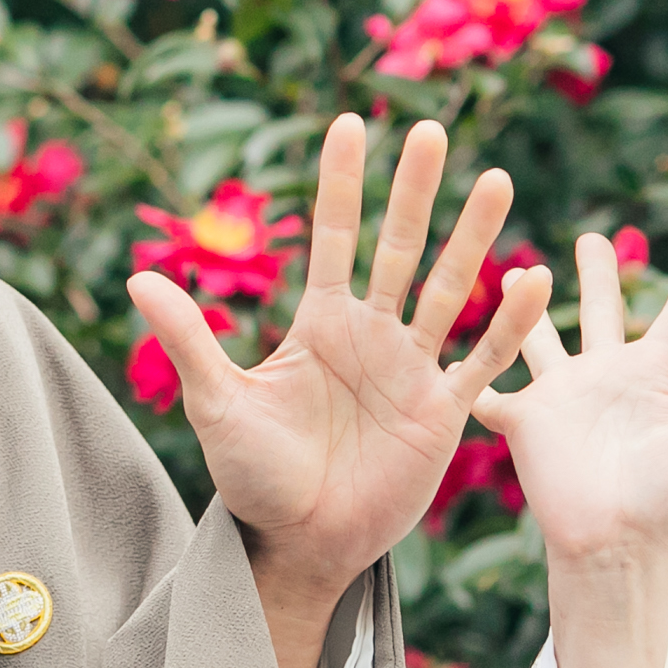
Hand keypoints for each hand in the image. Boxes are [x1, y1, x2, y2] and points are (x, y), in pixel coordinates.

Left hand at [127, 113, 552, 600]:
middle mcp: (371, 334)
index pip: (333, 236)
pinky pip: (480, 359)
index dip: (341, 183)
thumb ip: (189, 337)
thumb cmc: (253, 477)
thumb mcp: (216, 403)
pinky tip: (532, 279)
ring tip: (498, 179)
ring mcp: (411, 369)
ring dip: (473, 237)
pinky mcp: (442, 412)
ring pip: (448, 288)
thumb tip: (135, 275)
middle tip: (431, 127)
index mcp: (319, 323)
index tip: (349, 122)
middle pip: (399, 247)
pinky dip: (507, 323)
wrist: (298, 545)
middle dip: (414, 190)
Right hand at [474, 231, 667, 578]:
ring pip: (540, 336)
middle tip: (593, 238)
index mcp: (656, 376)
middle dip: (599, 275)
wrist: (617, 546)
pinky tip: (451, 349)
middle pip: (604, 312)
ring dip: (528, 305)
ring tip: (520, 271)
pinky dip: (470, 371)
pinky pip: (491, 388)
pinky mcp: (526, 420)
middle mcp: (608, 378)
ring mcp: (564, 397)